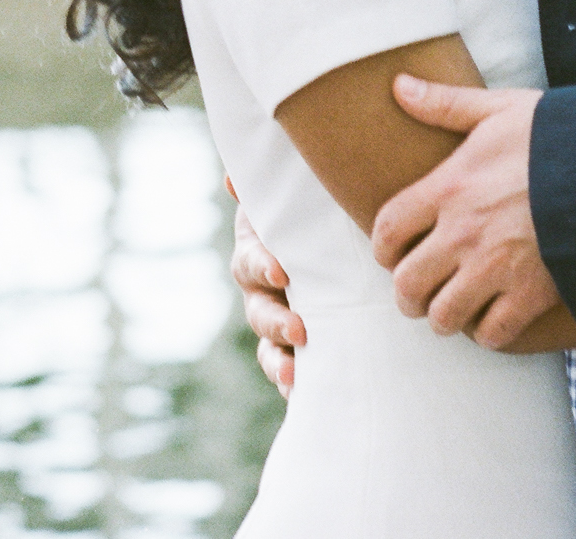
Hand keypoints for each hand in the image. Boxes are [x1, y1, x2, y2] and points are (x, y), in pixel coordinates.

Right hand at [229, 187, 305, 396]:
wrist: (344, 246)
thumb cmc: (315, 214)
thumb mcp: (298, 198)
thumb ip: (269, 188)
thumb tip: (232, 178)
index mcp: (258, 252)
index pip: (251, 262)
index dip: (261, 266)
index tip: (281, 272)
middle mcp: (262, 292)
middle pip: (258, 312)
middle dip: (275, 322)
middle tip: (299, 330)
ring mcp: (277, 324)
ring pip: (267, 349)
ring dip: (277, 362)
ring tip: (294, 375)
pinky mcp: (297, 351)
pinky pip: (288, 374)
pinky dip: (291, 385)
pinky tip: (303, 396)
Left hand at [370, 79, 560, 348]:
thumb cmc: (554, 137)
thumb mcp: (497, 109)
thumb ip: (444, 103)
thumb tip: (398, 84)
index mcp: (450, 188)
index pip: (389, 230)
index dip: (383, 248)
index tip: (392, 252)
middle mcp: (465, 234)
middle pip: (408, 285)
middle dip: (408, 292)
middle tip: (419, 288)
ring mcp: (496, 269)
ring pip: (444, 317)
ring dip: (444, 315)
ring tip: (452, 305)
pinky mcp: (530, 296)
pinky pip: (492, 334)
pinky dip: (488, 330)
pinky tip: (492, 313)